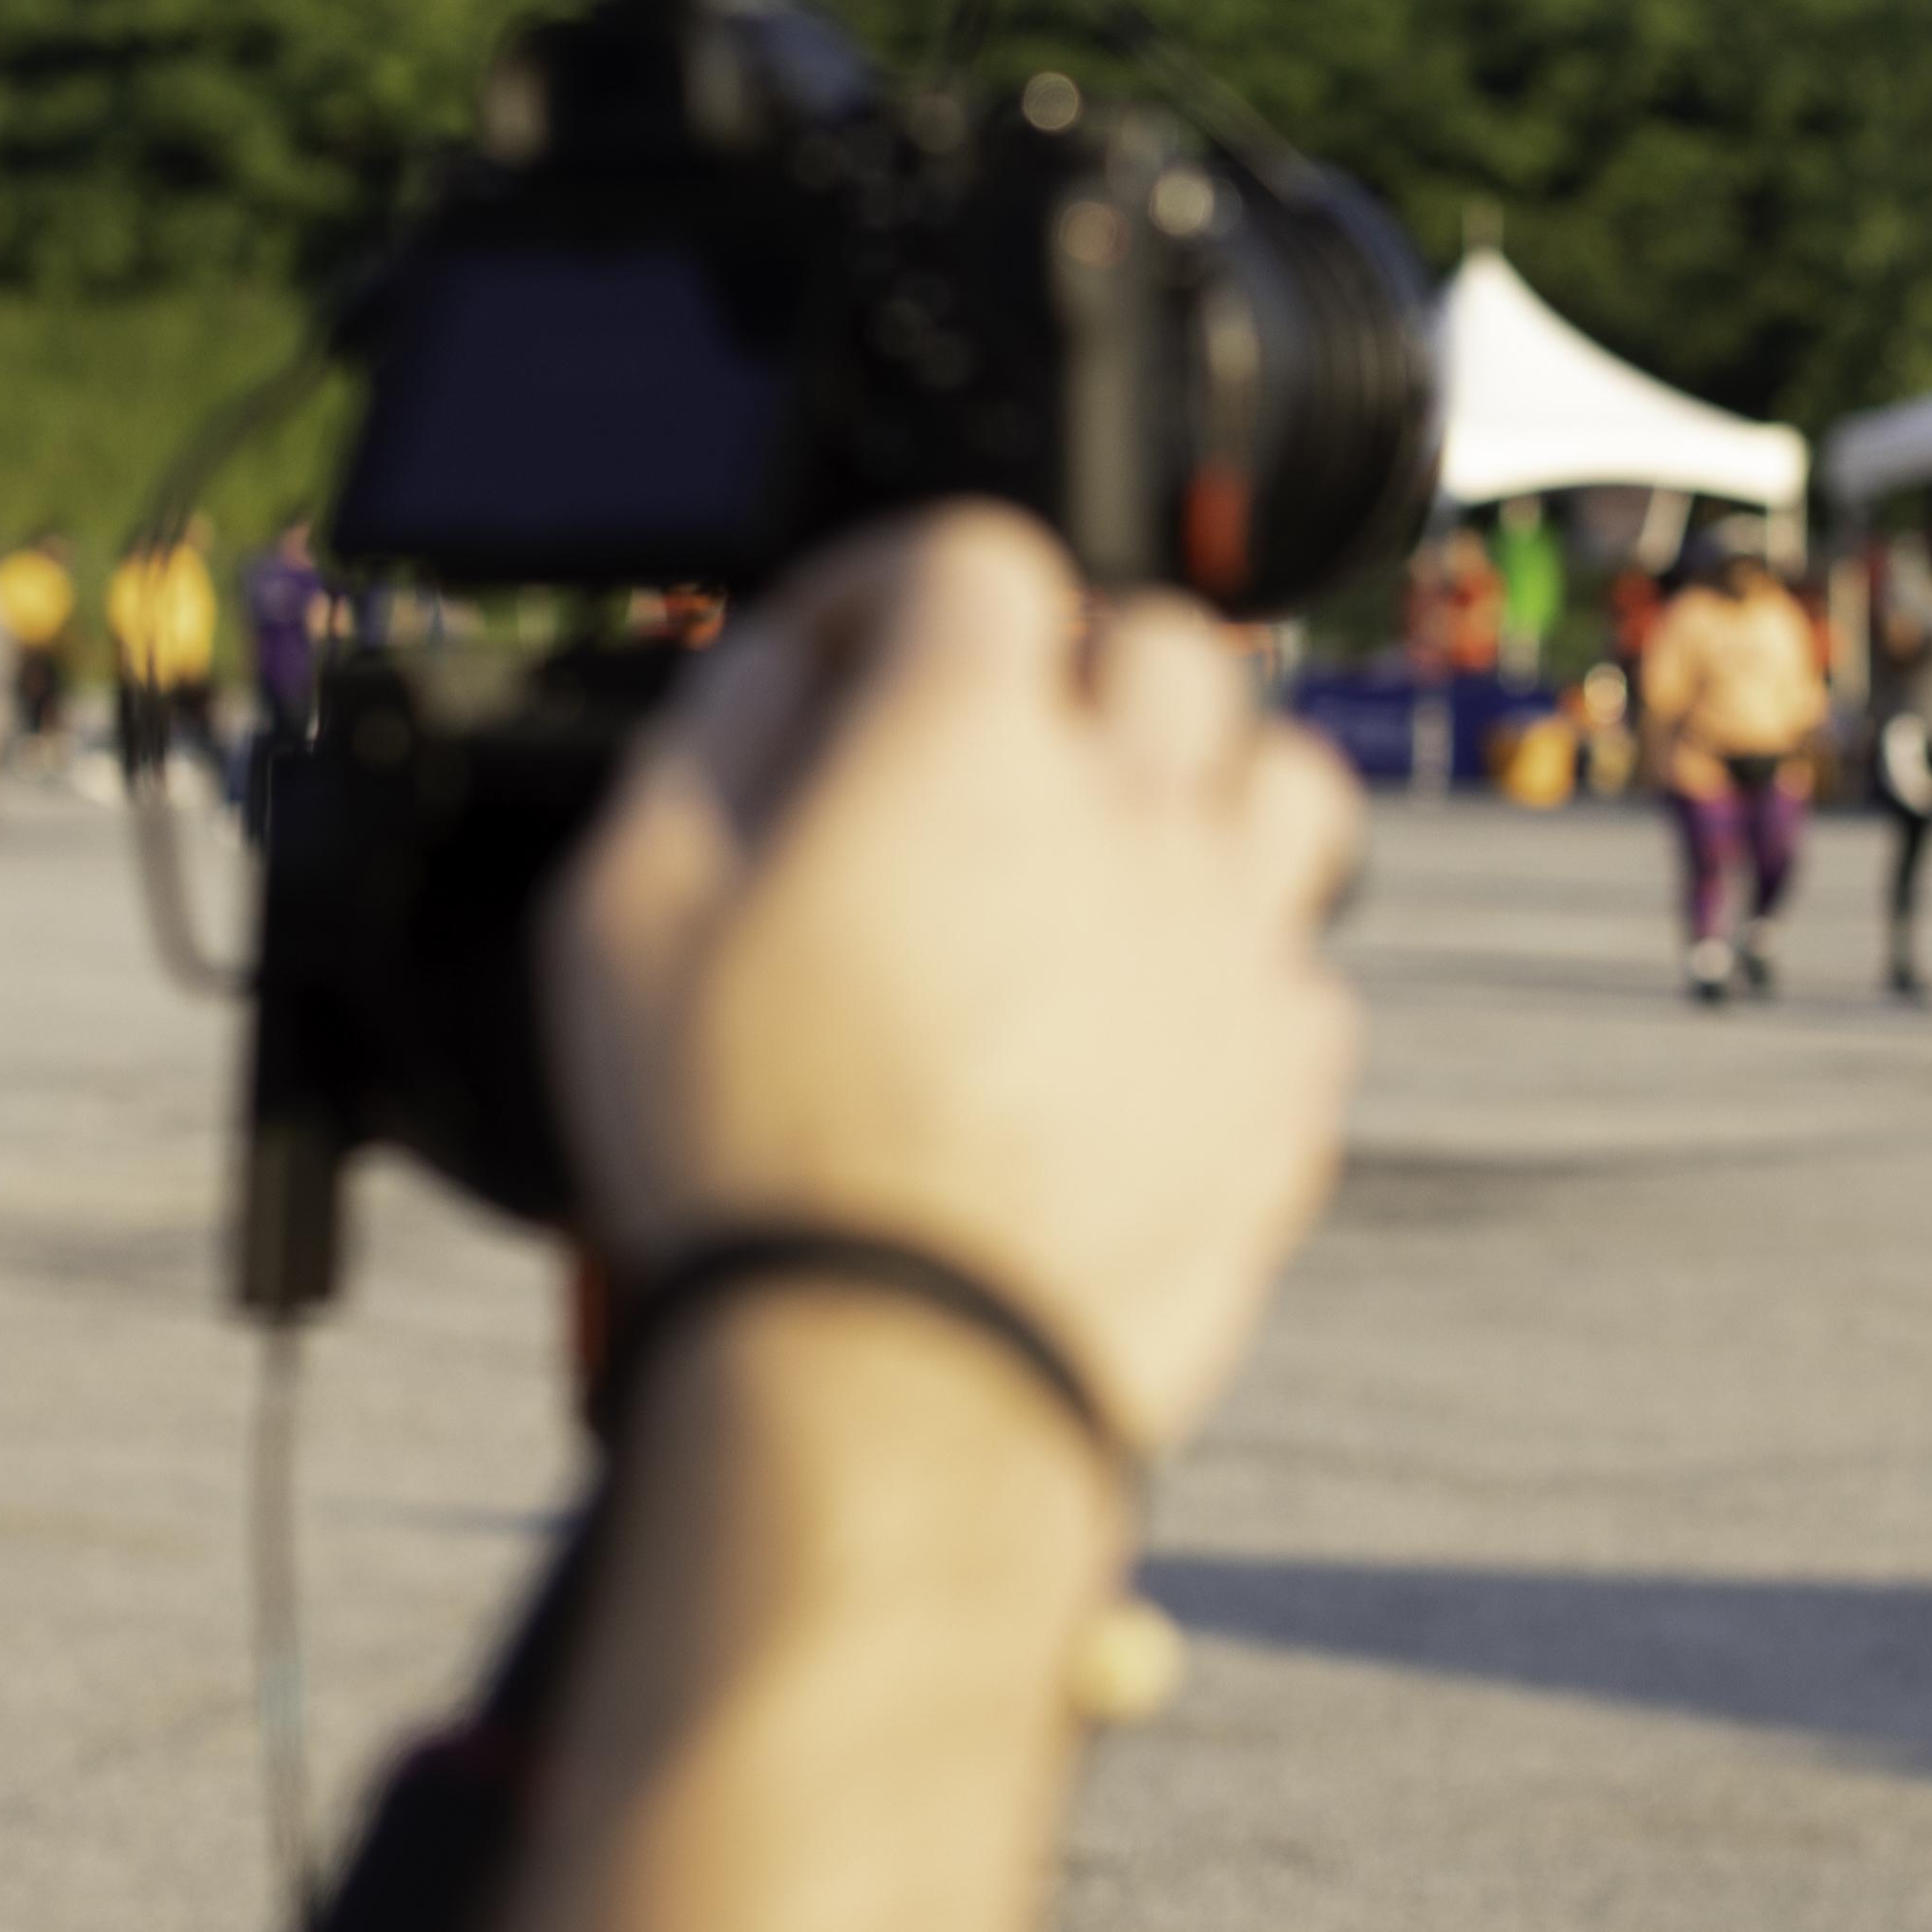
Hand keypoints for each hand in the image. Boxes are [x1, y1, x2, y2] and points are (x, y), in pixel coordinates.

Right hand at [542, 507, 1362, 1452]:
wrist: (891, 1376)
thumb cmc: (747, 1157)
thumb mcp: (629, 907)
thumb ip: (718, 732)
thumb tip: (788, 662)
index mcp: (966, 743)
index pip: (976, 555)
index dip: (893, 584)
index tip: (851, 652)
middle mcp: (1134, 812)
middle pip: (1165, 640)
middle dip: (1071, 661)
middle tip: (992, 742)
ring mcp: (1233, 944)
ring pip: (1285, 778)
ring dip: (1202, 786)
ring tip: (1114, 851)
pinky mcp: (1288, 1078)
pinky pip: (1302, 968)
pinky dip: (1236, 968)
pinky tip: (1149, 1017)